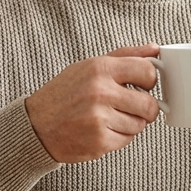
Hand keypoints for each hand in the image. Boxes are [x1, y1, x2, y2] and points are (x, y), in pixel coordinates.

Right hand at [24, 45, 159, 162]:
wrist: (36, 126)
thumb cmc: (65, 93)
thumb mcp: (90, 66)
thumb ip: (125, 56)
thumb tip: (154, 49)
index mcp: (100, 68)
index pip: (147, 71)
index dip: (150, 80)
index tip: (143, 85)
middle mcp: (100, 92)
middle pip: (150, 104)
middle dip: (145, 108)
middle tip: (131, 106)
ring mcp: (100, 118)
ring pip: (140, 124)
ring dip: (131, 123)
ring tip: (110, 117)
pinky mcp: (99, 141)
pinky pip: (128, 140)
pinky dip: (120, 136)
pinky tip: (103, 129)